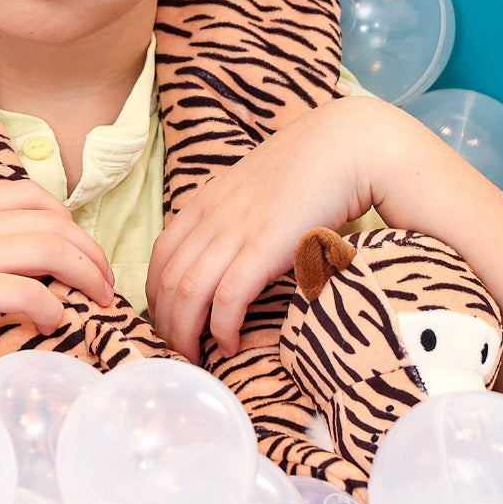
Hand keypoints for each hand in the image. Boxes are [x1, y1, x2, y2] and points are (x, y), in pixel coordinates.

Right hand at [0, 179, 113, 332]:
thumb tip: (7, 269)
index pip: (31, 195)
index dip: (67, 220)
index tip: (80, 246)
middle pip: (54, 222)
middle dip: (90, 250)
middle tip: (106, 280)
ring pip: (50, 248)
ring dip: (85, 273)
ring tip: (100, 298)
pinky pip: (24, 290)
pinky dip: (50, 305)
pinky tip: (57, 320)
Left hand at [146, 96, 377, 362]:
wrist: (346, 146)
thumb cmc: (310, 172)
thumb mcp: (257, 191)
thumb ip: (237, 217)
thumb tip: (233, 255)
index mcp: (206, 201)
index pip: (159, 254)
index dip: (156, 295)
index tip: (168, 322)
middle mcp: (212, 215)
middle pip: (165, 278)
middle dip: (164, 322)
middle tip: (176, 352)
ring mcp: (236, 229)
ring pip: (186, 292)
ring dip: (184, 332)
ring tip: (195, 358)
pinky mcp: (265, 246)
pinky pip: (227, 297)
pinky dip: (220, 328)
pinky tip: (229, 345)